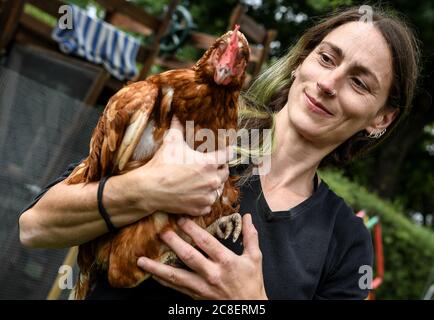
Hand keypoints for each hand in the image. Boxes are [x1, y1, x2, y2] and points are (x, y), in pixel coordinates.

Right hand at [127, 116, 232, 215]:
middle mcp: (212, 180)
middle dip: (219, 168)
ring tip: (204, 180)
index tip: (226, 149)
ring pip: (219, 189)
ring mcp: (207, 196)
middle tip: (211, 166)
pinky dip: (206, 199)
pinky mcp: (200, 208)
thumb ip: (178, 126)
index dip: (227, 151)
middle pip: (225, 172)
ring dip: (214, 184)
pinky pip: (210, 203)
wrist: (149, 189)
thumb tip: (177, 113)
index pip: (228, 155)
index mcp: (209, 163)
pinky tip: (198, 194)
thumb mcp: (171, 142)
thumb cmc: (162, 164)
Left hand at [137, 214, 267, 299]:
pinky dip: (163, 281)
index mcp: (226, 261)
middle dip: (173, 243)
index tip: (181, 218)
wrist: (249, 308)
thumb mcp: (255, 258)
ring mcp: (202, 287)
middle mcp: (212, 274)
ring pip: (176, 276)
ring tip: (141, 260)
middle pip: (188, 257)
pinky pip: (176, 288)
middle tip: (161, 232)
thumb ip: (250, 236)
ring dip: (157, 268)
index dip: (192, 229)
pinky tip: (152, 274)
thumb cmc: (252, 282)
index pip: (206, 242)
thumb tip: (246, 216)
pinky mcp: (196, 296)